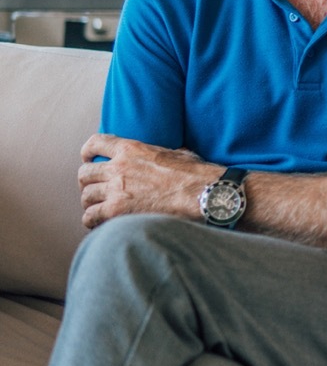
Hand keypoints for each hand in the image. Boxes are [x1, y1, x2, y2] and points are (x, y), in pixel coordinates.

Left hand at [79, 135, 221, 228]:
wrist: (202, 193)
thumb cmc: (196, 174)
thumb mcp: (177, 152)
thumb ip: (160, 153)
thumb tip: (166, 155)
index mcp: (131, 148)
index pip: (95, 143)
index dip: (87, 152)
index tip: (88, 159)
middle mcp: (119, 167)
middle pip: (84, 173)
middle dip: (88, 182)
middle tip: (96, 190)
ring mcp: (116, 189)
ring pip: (86, 196)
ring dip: (91, 203)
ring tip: (100, 209)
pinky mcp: (117, 210)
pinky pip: (90, 216)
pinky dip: (93, 221)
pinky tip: (101, 223)